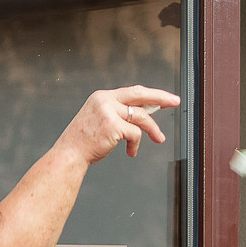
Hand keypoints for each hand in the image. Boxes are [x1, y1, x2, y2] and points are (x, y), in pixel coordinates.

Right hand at [58, 84, 182, 162]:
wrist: (69, 154)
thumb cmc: (86, 141)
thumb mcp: (102, 120)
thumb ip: (121, 114)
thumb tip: (146, 113)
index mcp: (102, 97)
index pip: (133, 91)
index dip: (152, 94)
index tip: (166, 98)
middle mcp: (105, 100)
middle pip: (140, 94)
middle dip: (161, 97)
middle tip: (176, 101)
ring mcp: (108, 111)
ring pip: (141, 117)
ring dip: (153, 130)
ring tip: (159, 139)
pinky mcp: (113, 125)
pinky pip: (136, 134)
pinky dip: (136, 145)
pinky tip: (130, 152)